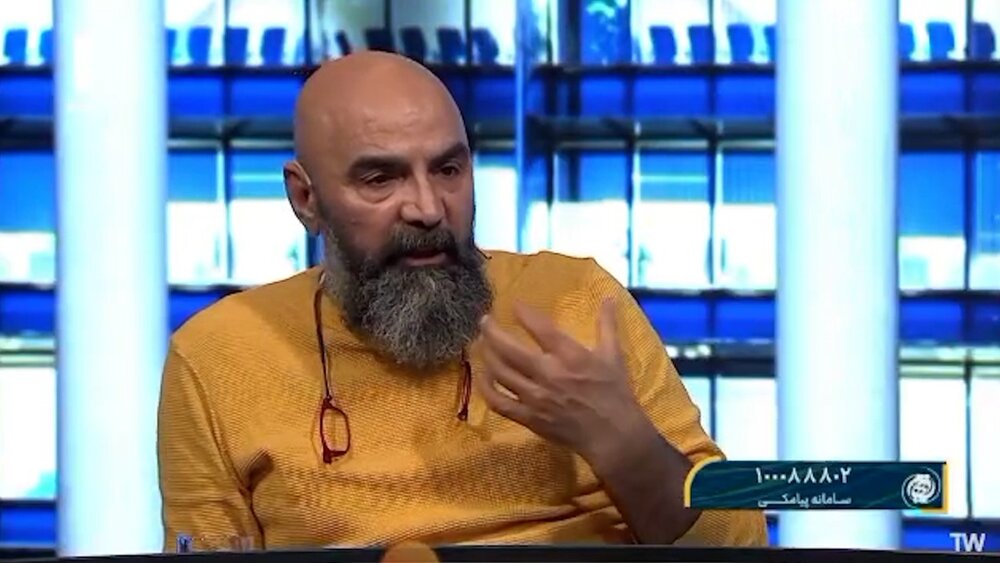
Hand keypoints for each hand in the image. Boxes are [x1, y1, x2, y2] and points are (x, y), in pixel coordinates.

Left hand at [475, 299, 648, 464]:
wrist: (613, 435)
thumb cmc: (614, 393)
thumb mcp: (613, 355)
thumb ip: (607, 324)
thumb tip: (608, 297)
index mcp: (569, 356)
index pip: (539, 328)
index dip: (523, 313)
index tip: (514, 304)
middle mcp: (548, 373)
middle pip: (508, 349)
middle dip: (491, 330)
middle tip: (485, 320)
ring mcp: (535, 397)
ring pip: (499, 372)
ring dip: (486, 354)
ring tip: (481, 343)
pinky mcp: (528, 417)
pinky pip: (498, 401)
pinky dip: (485, 387)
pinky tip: (482, 376)